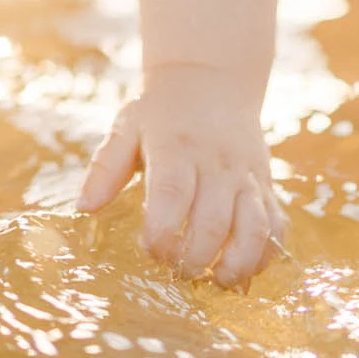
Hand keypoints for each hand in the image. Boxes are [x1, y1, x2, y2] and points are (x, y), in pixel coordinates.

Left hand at [79, 63, 284, 285]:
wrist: (212, 76)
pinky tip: (243, 270)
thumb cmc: (161, 110)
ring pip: (253, 226)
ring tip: (215, 281)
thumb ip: (105, 167)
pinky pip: (276, 225)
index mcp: (177, 148)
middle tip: (175, 271)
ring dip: (237, 263)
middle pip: (213, 221)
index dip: (162, 232)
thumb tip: (83, 209)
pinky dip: (266, 254)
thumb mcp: (127, 126)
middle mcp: (216, 163)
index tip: (149, 249)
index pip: (173, 195)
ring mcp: (246, 175)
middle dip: (194, 257)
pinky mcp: (265, 184)